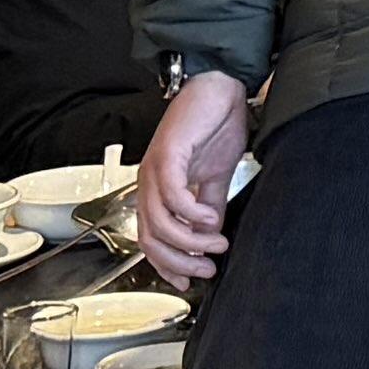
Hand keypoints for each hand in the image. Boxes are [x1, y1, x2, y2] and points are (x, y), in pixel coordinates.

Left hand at [133, 71, 250, 286]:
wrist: (220, 87)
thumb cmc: (215, 124)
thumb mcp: (216, 176)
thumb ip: (210, 207)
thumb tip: (211, 236)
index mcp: (157, 190)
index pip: (151, 240)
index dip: (168, 266)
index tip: (192, 281)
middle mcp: (149, 184)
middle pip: (151, 239)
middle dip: (180, 261)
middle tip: (208, 267)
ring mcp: (154, 170)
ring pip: (158, 223)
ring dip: (189, 241)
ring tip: (218, 242)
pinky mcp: (167, 155)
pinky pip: (172, 195)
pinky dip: (191, 213)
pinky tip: (211, 215)